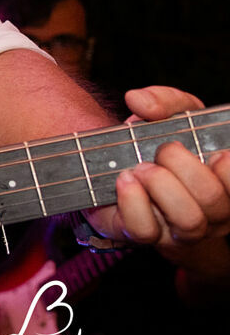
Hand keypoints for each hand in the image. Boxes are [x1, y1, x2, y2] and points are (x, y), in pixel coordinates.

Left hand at [82, 86, 229, 248]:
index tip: (211, 152)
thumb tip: (140, 101)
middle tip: (164, 151)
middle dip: (185, 167)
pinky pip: (145, 230)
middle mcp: (211, 212)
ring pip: (189, 221)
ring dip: (163, 186)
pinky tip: (125, 180)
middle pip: (214, 200)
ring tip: (143, 168)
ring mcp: (179, 229)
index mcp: (225, 184)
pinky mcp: (144, 234)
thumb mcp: (169, 116)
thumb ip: (164, 101)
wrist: (116, 171)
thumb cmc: (155, 145)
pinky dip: (133, 202)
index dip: (228, 168)